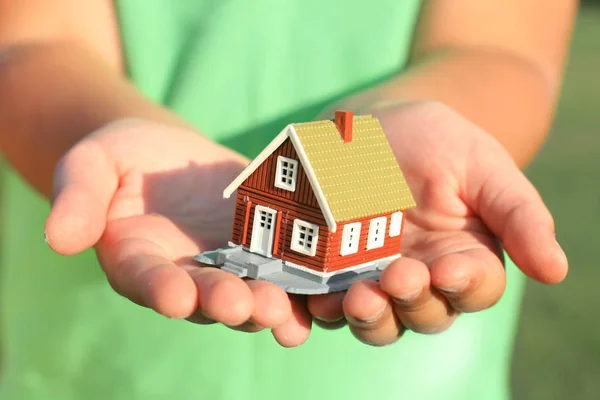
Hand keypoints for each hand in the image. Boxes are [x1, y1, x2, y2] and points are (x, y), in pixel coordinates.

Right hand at [45, 119, 311, 345]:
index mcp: (139, 261)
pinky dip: (301, 289)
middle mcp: (186, 276)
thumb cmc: (124, 157)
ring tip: (284, 310)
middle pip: (205, 297)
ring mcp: (229, 267)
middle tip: (243, 305)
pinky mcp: (265, 251)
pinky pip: (284, 274)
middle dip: (224, 302)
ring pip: (249, 295)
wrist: (169, 156)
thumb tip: (57, 238)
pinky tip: (320, 294)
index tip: (174, 296)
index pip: (146, 279)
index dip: (159, 289)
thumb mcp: (92, 164)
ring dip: (267, 306)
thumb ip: (78, 198)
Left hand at [308, 102, 567, 344]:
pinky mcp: (332, 272)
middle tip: (396, 280)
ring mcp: (374, 278)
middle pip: (423, 314)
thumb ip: (518, 215)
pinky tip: (315, 298)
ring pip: (376, 318)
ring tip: (355, 297)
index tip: (448, 268)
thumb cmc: (438, 141)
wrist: (376, 125)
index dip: (464, 284)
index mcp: (465, 257)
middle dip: (412, 302)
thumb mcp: (483, 165)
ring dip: (368, 314)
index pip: (474, 287)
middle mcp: (422, 278)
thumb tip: (557, 271)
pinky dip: (322, 305)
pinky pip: (328, 300)